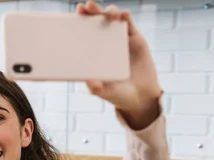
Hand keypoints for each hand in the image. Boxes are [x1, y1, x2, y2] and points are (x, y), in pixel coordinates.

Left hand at [77, 1, 162, 129]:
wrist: (141, 97)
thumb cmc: (118, 95)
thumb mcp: (105, 93)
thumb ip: (97, 88)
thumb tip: (87, 80)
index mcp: (92, 54)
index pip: (82, 34)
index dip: (77, 23)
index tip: (72, 16)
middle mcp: (104, 43)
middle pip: (95, 21)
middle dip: (90, 11)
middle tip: (85, 7)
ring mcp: (119, 39)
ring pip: (111, 18)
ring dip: (108, 11)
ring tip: (107, 14)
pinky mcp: (134, 38)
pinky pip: (128, 23)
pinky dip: (125, 16)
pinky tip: (122, 15)